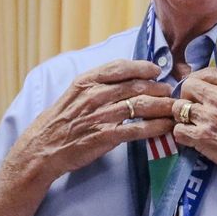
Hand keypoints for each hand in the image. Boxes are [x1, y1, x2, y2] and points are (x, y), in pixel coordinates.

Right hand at [12, 59, 176, 183]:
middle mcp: (95, 95)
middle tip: (170, 91)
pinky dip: (155, 127)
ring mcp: (101, 116)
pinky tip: (166, 127)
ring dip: (162, 106)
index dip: (143, 67)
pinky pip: (138, 129)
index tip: (156, 71)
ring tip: (174, 108)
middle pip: (136, 86)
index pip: (120, 67)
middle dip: (158, 87)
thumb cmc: (60, 121)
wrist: (43, 148)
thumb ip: (97, 84)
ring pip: (141, 105)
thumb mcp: (73, 94)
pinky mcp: (106, 136)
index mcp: (86, 81)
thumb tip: (124, 78)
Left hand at [174, 67, 216, 215]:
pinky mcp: (203, 137)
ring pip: (178, 108)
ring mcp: (210, 116)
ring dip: (182, 118)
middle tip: (193, 111)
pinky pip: (178, 131)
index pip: (203, 72)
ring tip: (192, 127)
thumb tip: (215, 91)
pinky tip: (193, 141)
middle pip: (187, 86)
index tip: (198, 93)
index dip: (197, 83)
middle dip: (186, 98)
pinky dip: (182, 136)